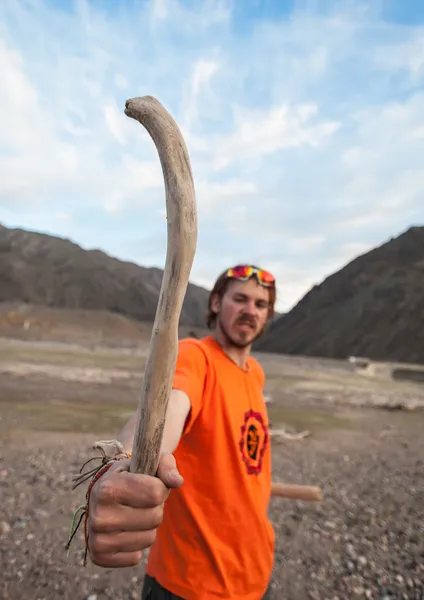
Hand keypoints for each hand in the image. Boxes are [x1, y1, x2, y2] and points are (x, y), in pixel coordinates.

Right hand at [87, 453, 182, 567]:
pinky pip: (136, 557)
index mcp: (108, 488)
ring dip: (148, 527)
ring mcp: (97, 538)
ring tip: (134, 514)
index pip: (156, 493)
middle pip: (155, 517)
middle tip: (142, 500)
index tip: (151, 483)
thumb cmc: (131, 474)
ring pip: (148, 539)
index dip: (161, 487)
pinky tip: (125, 530)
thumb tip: (177, 481)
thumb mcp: (147, 461)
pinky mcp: (99, 556)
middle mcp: (99, 515)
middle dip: (156, 508)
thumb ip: (166, 466)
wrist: (103, 493)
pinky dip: (136, 545)